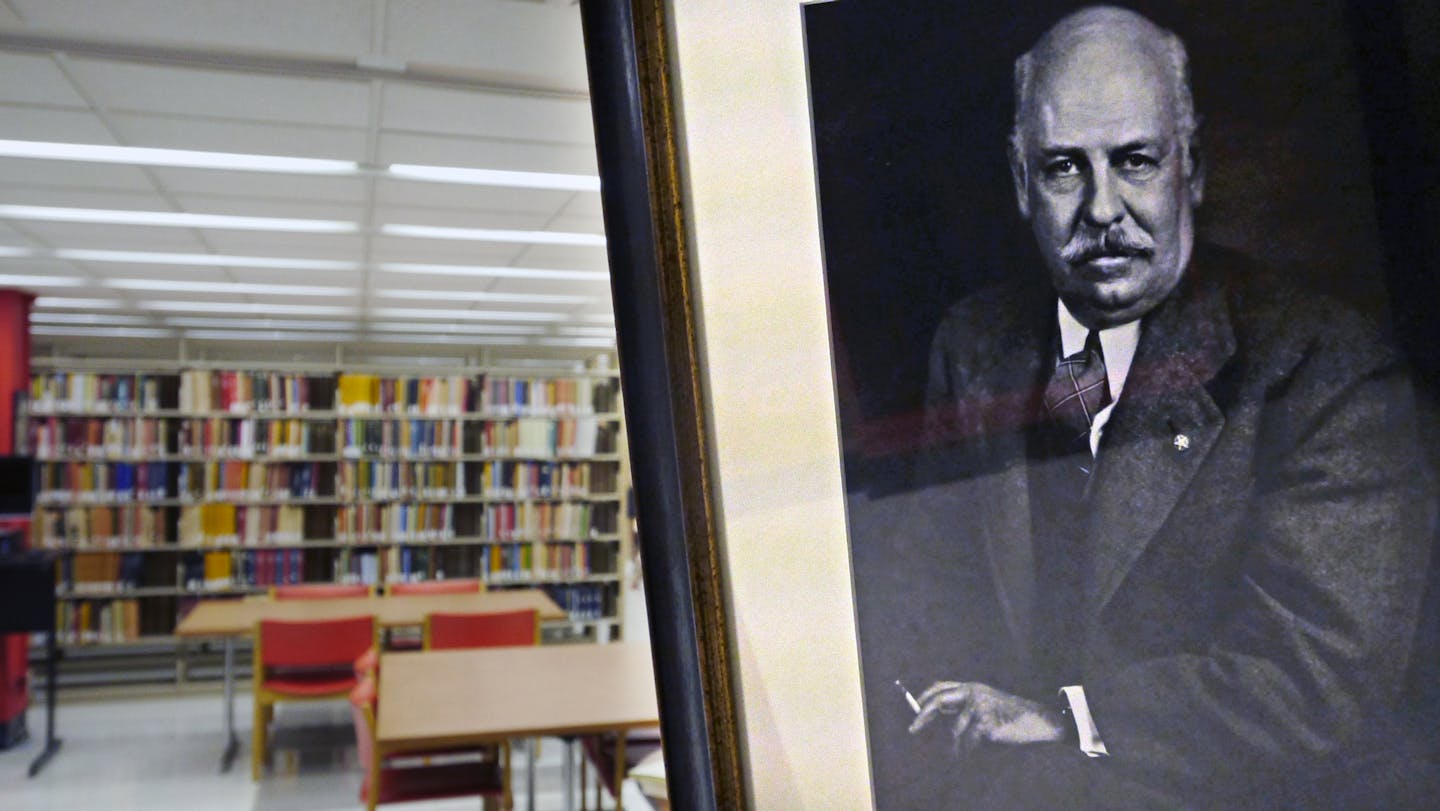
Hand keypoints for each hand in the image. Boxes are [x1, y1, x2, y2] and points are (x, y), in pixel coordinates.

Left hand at [908, 681, 1066, 752]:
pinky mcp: (986, 723)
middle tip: (912, 729)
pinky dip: (970, 750)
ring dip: (958, 745)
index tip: (914, 708)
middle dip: (923, 716)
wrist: (1038, 721)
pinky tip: (979, 751)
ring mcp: (980, 707)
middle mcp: (973, 692)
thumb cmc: (1011, 716)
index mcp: (972, 687)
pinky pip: (969, 741)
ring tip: (963, 752)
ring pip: (956, 730)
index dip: (925, 696)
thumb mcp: (985, 704)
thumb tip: (935, 711)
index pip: (941, 686)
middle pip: (939, 701)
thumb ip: (963, 705)